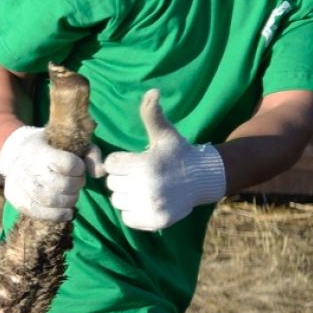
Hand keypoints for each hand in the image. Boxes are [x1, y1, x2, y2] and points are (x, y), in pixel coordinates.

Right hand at [0, 124, 87, 221]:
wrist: (19, 154)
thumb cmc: (52, 148)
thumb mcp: (71, 143)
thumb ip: (91, 154)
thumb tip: (99, 173)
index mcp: (39, 149)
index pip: (67, 164)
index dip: (79, 169)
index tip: (79, 168)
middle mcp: (25, 166)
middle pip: (60, 185)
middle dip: (76, 186)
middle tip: (78, 183)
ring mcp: (18, 183)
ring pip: (49, 200)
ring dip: (68, 201)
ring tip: (72, 196)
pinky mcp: (15, 198)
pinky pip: (37, 213)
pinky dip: (57, 216)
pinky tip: (67, 212)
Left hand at [100, 90, 227, 231]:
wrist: (203, 178)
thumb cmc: (178, 154)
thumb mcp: (165, 134)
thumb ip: (152, 115)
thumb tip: (152, 92)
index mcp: (145, 165)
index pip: (110, 165)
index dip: (120, 162)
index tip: (135, 160)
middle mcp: (147, 187)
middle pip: (112, 184)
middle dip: (123, 178)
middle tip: (141, 174)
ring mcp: (151, 205)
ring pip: (118, 201)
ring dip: (127, 195)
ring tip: (144, 187)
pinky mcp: (154, 221)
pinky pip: (127, 218)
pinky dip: (133, 212)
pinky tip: (147, 201)